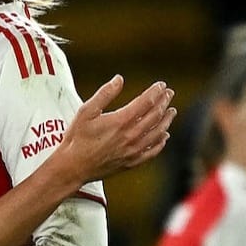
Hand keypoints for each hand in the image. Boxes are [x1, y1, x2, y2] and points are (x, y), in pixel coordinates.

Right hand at [62, 75, 176, 181]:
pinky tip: (164, 136)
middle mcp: (131, 135)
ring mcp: (133, 150)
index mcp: (121, 121)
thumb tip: (119, 79)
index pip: (146, 102)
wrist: (73, 167)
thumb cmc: (77, 138)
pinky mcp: (132, 162)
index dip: (155, 92)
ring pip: (157, 133)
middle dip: (164, 102)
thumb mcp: (86, 111)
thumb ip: (105, 94)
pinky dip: (161, 142)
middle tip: (169, 94)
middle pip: (155, 116)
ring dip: (166, 120)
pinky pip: (152, 151)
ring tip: (171, 112)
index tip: (161, 85)